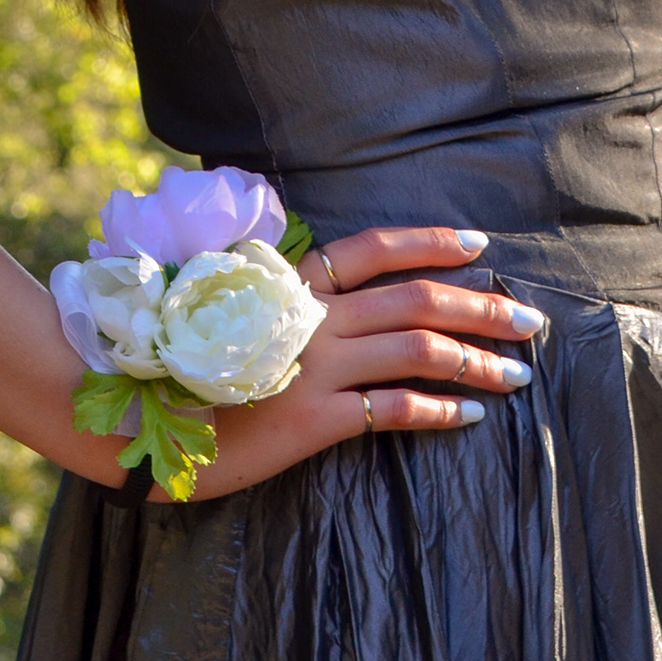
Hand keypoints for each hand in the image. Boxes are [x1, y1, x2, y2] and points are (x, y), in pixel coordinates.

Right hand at [180, 224, 547, 499]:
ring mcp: (316, 364)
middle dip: (482, 307)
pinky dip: (440, 408)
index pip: (375, 248)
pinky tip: (471, 416)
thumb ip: (275, 300)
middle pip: (418, 299)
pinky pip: (395, 408)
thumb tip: (318, 296)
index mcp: (291, 282)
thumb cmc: (172, 364)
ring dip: (477, 359)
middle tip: (529, 319)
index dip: (432, 242)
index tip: (479, 247)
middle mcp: (312, 315)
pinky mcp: (316, 418)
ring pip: (419, 349)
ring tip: (517, 372)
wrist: (132, 412)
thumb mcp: (224, 311)